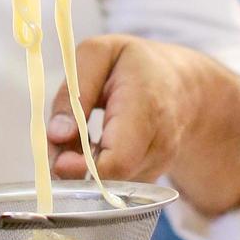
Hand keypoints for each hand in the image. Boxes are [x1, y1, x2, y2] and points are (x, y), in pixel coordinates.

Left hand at [46, 34, 239, 216]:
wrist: (182, 85)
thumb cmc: (136, 65)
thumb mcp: (99, 54)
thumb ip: (74, 92)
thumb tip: (57, 135)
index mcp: (146, 106)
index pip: (119, 160)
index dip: (85, 169)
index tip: (59, 162)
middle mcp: (160, 142)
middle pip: (108, 178)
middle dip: (73, 167)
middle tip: (59, 142)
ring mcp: (159, 165)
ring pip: (106, 184)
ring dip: (81, 167)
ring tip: (82, 134)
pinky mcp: (152, 178)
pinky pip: (113, 184)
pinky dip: (94, 170)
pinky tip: (97, 145)